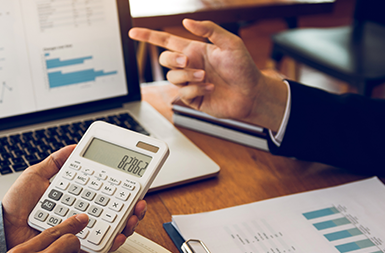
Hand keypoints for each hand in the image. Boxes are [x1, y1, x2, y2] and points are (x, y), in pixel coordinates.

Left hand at [1, 145, 146, 250]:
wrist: (4, 228)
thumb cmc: (17, 206)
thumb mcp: (36, 176)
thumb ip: (56, 162)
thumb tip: (73, 146)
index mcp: (76, 197)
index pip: (105, 192)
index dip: (122, 187)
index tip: (132, 179)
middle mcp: (82, 214)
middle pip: (116, 211)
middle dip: (133, 206)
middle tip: (139, 199)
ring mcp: (81, 230)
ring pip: (114, 228)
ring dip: (129, 222)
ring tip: (132, 215)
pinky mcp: (77, 245)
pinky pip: (101, 244)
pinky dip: (114, 239)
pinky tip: (118, 232)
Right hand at [129, 19, 287, 130]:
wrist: (251, 93)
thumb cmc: (244, 68)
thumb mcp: (230, 42)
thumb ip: (209, 29)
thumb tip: (187, 21)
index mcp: (195, 50)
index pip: (165, 41)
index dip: (148, 36)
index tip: (133, 32)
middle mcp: (190, 65)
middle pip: (165, 59)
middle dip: (173, 59)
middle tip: (187, 61)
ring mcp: (190, 82)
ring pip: (172, 77)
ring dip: (187, 76)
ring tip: (206, 77)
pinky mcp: (193, 98)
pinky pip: (183, 93)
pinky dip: (195, 90)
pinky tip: (210, 89)